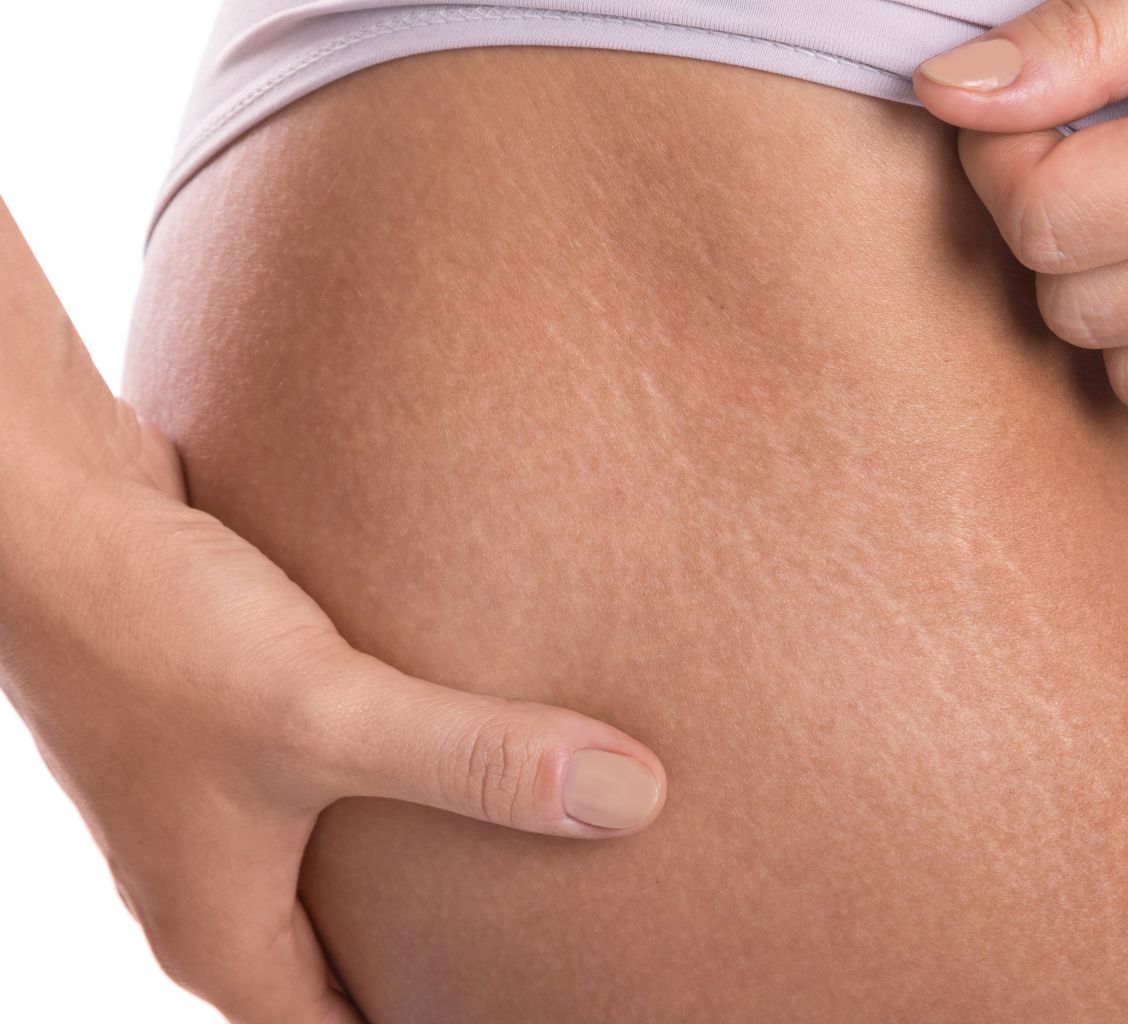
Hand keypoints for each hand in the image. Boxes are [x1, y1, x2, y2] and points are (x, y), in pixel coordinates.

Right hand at [0, 412, 666, 1021]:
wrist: (47, 505)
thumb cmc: (151, 627)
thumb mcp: (326, 712)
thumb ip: (477, 759)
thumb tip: (632, 801)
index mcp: (222, 931)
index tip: (530, 1007)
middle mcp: (216, 879)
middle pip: (349, 966)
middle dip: (439, 966)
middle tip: (551, 944)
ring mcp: (225, 794)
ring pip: (345, 866)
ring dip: (426, 860)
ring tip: (534, 846)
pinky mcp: (243, 716)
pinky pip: (341, 775)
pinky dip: (405, 772)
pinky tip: (471, 732)